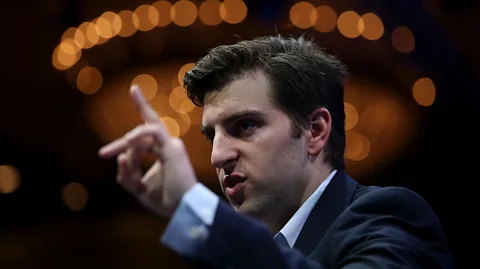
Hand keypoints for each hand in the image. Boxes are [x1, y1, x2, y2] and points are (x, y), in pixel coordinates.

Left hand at [98, 85, 196, 216]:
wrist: (180, 209)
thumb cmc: (165, 201)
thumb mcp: (137, 188)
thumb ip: (127, 174)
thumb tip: (121, 158)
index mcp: (160, 153)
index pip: (139, 143)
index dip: (119, 147)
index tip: (102, 155)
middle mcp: (166, 146)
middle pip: (145, 129)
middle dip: (130, 123)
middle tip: (105, 148)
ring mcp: (171, 144)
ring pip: (145, 132)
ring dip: (125, 142)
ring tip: (108, 153)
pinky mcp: (173, 147)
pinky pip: (154, 132)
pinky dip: (139, 134)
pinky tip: (127, 141)